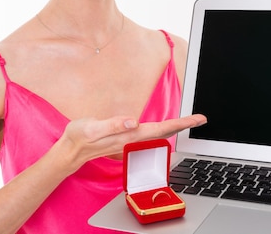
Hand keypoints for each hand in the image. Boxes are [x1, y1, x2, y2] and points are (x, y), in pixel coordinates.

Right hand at [53, 114, 206, 170]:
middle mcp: (133, 139)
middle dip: (184, 125)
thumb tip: (133, 122)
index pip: (162, 128)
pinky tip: (164, 128)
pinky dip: (161, 130)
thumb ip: (112, 125)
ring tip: (188, 121)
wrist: (69, 151)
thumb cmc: (80, 137)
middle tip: (201, 119)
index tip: (197, 119)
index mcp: (130, 135)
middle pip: (165, 132)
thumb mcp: (92, 127)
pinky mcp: (125, 141)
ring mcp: (130, 142)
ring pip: (158, 134)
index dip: (181, 123)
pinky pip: (148, 136)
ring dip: (174, 128)